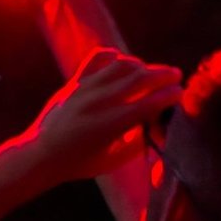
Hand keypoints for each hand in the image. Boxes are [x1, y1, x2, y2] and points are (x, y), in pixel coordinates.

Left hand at [22, 47, 181, 181]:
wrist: (40, 154)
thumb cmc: (79, 163)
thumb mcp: (113, 161)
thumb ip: (136, 142)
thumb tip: (157, 125)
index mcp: (110, 125)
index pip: (149, 102)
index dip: (169, 96)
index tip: (180, 94)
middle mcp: (99, 102)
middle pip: (140, 78)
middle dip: (163, 74)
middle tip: (177, 75)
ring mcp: (85, 88)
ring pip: (122, 64)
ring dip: (142, 65)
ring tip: (152, 71)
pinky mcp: (75, 81)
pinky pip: (97, 58)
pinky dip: (114, 57)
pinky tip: (123, 63)